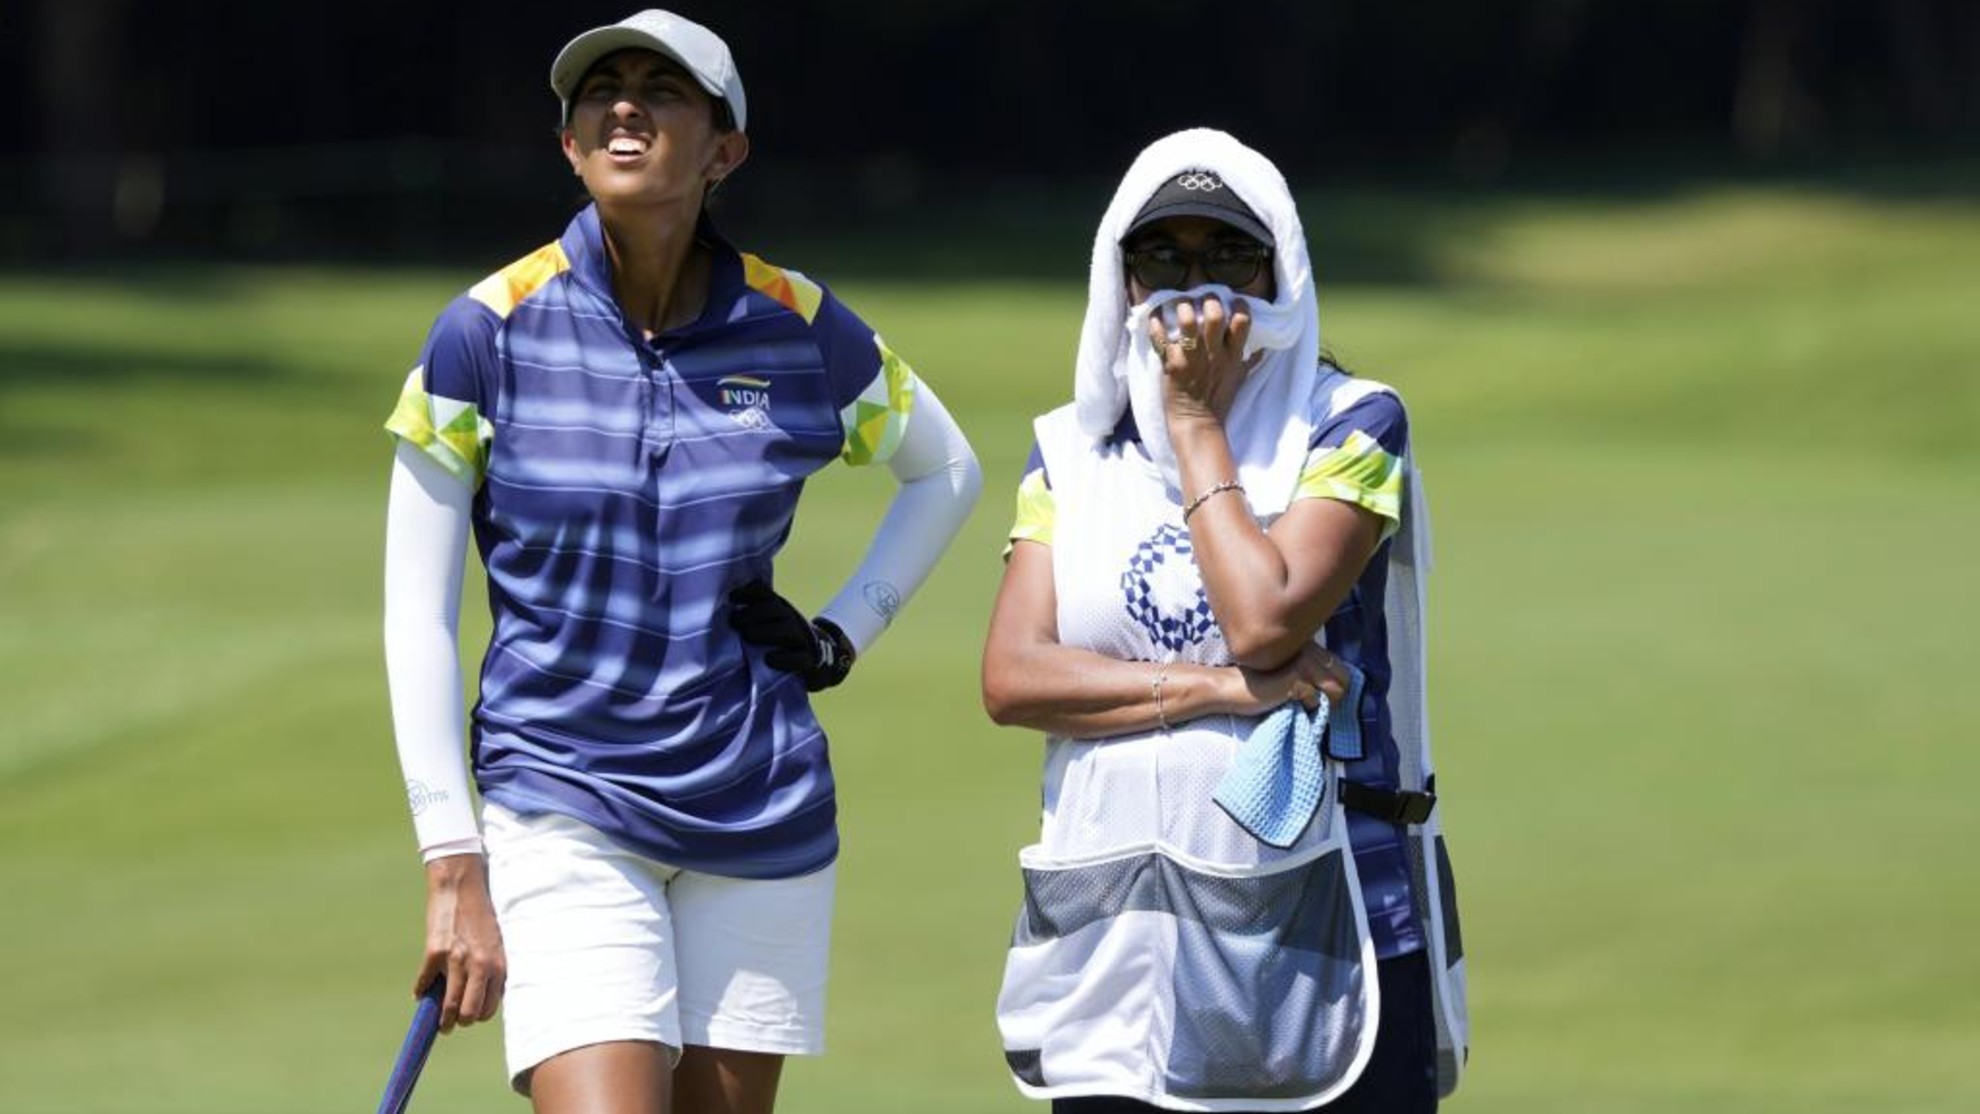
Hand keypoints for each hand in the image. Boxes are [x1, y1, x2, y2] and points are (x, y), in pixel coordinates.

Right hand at [419, 853, 504, 1033]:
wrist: (461, 885)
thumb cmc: (481, 914)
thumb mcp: (496, 942)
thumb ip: (492, 968)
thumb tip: (483, 996)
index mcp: (497, 965)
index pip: (489, 1007)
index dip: (478, 1014)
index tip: (470, 1015)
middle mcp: (480, 965)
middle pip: (469, 1013)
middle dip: (460, 1022)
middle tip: (452, 1023)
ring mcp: (456, 960)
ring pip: (448, 1006)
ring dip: (441, 1019)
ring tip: (439, 1023)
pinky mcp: (435, 952)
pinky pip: (424, 983)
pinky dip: (420, 991)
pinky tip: (420, 993)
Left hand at [729, 580, 855, 691]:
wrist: (820, 661)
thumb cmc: (782, 642)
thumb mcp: (770, 623)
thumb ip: (751, 615)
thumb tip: (723, 610)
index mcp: (780, 609)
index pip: (765, 593)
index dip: (748, 592)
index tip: (731, 598)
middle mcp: (792, 620)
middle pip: (775, 610)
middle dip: (753, 613)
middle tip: (734, 622)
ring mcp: (802, 640)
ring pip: (787, 630)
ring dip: (765, 632)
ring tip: (747, 637)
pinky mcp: (808, 661)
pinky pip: (799, 658)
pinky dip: (783, 658)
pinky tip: (768, 659)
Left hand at [1147, 293, 1255, 425]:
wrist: (1198, 423)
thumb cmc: (1219, 399)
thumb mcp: (1240, 377)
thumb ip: (1251, 359)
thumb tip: (1264, 347)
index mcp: (1233, 354)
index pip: (1243, 319)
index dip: (1238, 305)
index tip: (1231, 301)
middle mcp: (1214, 353)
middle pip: (1215, 314)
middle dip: (1208, 301)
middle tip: (1201, 300)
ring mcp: (1192, 358)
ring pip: (1187, 321)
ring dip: (1182, 308)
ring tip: (1179, 305)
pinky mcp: (1172, 364)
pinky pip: (1161, 338)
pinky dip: (1155, 325)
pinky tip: (1155, 319)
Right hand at [1229, 643, 1350, 716]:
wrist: (1230, 687)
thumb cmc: (1258, 686)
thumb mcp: (1287, 674)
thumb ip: (1308, 674)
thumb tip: (1337, 691)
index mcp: (1307, 646)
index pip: (1339, 668)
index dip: (1337, 687)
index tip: (1324, 701)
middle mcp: (1308, 649)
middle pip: (1344, 678)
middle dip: (1336, 698)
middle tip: (1319, 707)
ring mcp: (1304, 661)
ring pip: (1337, 690)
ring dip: (1325, 704)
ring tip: (1307, 706)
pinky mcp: (1297, 675)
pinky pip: (1317, 698)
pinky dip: (1307, 706)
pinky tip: (1289, 702)